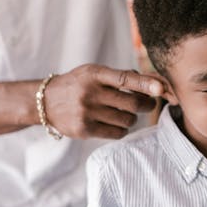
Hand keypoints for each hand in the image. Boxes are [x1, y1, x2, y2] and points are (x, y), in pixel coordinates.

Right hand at [44, 64, 163, 139]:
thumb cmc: (78, 85)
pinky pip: (117, 133)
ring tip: (124, 113)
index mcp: (94, 74)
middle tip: (147, 104)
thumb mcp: (93, 73)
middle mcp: (90, 92)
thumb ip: (120, 76)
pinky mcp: (84, 130)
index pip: (125, 79)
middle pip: (131, 103)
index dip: (145, 84)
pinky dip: (122, 129)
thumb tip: (153, 84)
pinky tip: (115, 123)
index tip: (160, 89)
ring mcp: (86, 112)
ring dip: (132, 118)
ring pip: (127, 120)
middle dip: (146, 105)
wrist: (45, 102)